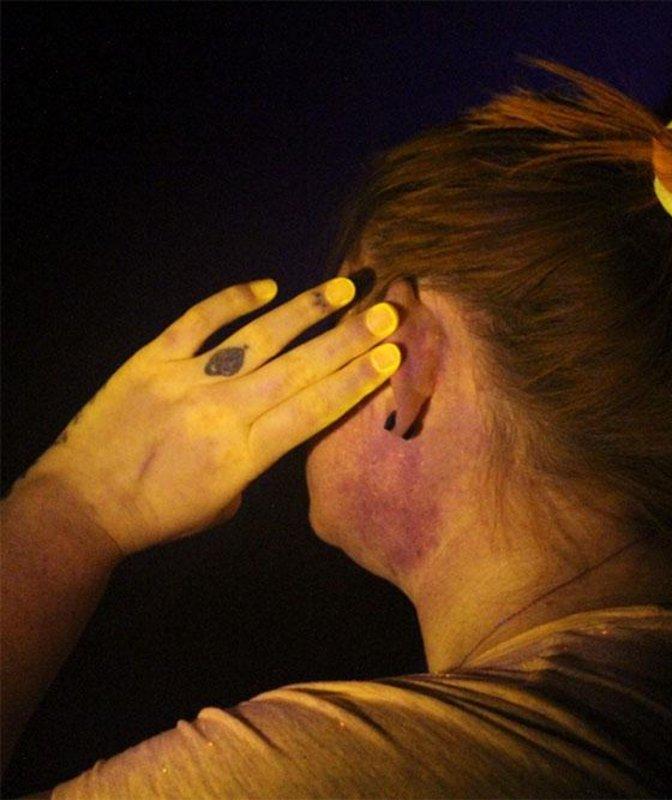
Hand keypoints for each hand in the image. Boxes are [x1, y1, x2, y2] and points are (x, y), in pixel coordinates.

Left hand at [14, 277, 401, 556]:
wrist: (80, 506)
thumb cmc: (160, 514)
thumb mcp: (226, 501)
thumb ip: (259, 459)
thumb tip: (282, 420)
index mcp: (244, 455)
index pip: (314, 410)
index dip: (357, 381)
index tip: (392, 357)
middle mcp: (222, 412)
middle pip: (299, 369)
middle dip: (348, 340)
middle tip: (386, 315)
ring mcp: (186, 380)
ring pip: (257, 338)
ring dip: (305, 311)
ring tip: (344, 288)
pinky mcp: (151, 360)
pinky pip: (197, 322)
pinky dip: (232, 300)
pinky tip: (267, 286)